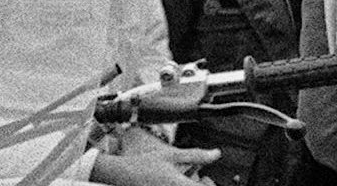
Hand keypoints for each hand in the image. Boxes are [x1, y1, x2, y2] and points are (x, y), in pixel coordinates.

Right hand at [92, 145, 219, 184]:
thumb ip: (197, 156)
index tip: (211, 180)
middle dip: (203, 185)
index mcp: (179, 184)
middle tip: (204, 179)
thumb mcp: (173, 154)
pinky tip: (178, 182)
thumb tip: (217, 154)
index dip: (211, 185)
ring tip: (192, 180)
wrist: (120, 174)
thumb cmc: (145, 163)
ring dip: (191, 184)